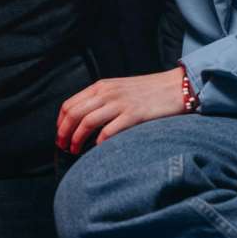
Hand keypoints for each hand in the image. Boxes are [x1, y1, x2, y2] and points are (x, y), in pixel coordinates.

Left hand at [56, 68, 187, 153]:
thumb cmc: (148, 92)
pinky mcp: (134, 115)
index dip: (60, 122)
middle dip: (63, 133)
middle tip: (62, 147)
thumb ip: (102, 100)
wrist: (176, 87)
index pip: (70, 104)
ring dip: (76, 140)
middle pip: (74, 114)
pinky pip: (109, 130)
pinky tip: (97, 150)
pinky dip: (99, 142)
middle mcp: (107, 93)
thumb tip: (83, 120)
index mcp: (101, 86)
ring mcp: (120, 103)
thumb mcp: (119, 90)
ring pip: (87, 122)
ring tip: (74, 151)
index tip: (60, 135)